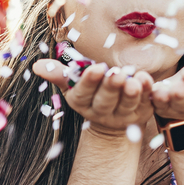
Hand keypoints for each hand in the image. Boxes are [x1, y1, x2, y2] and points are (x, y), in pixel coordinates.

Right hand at [34, 60, 153, 134]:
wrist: (112, 118)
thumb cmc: (91, 93)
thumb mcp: (73, 84)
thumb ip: (59, 74)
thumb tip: (36, 66)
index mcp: (81, 102)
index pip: (83, 93)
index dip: (90, 82)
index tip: (96, 68)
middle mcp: (101, 112)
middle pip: (105, 100)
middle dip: (111, 87)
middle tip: (116, 74)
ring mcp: (122, 115)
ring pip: (126, 104)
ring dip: (130, 92)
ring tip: (133, 80)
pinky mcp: (141, 114)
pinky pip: (145, 103)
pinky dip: (147, 91)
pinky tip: (146, 79)